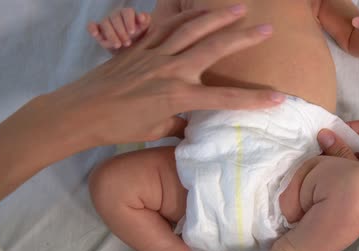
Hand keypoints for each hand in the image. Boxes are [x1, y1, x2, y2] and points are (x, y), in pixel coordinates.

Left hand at [48, 5, 282, 145]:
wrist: (79, 112)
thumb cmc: (117, 127)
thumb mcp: (155, 130)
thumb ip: (178, 122)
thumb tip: (191, 123)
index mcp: (177, 97)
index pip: (224, 99)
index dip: (254, 100)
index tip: (279, 98)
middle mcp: (170, 71)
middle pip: (213, 49)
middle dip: (243, 38)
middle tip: (266, 28)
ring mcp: (154, 54)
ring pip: (191, 28)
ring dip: (217, 16)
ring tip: (238, 7)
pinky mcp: (140, 45)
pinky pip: (166, 25)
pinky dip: (184, 15)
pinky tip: (198, 10)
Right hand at [88, 8, 151, 51]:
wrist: (130, 48)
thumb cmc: (138, 36)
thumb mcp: (144, 30)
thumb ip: (145, 21)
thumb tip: (143, 17)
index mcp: (127, 13)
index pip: (127, 12)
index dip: (129, 21)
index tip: (132, 32)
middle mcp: (115, 15)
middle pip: (115, 18)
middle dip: (121, 31)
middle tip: (127, 43)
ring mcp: (105, 22)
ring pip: (105, 23)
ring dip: (111, 34)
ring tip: (118, 45)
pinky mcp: (98, 30)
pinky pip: (91, 26)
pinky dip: (92, 29)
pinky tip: (95, 34)